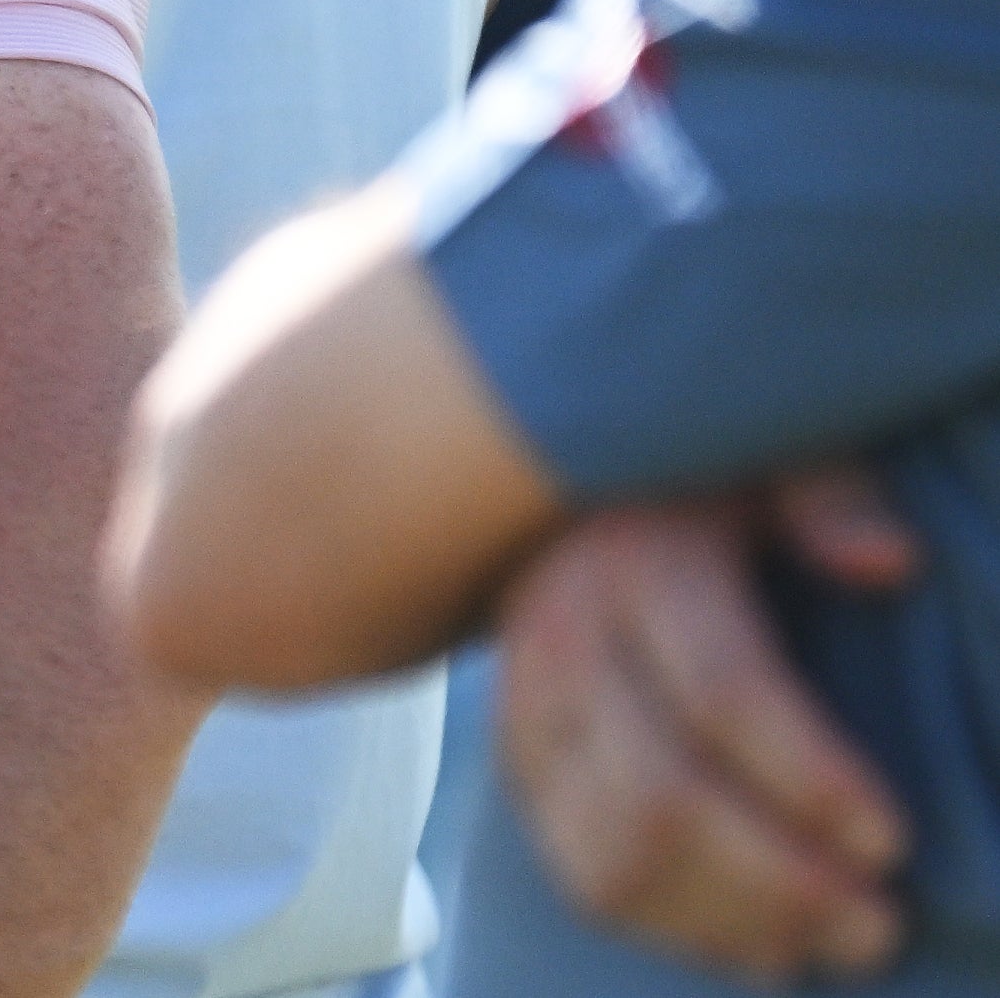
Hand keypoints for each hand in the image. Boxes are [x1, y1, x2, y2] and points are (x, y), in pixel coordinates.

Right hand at [495, 477, 919, 984]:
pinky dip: (669, 930)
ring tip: (826, 947)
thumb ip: (828, 495)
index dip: (809, 777)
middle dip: (779, 880)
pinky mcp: (516, 767)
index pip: (722, 690)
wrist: (535, 498)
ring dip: (728, 922)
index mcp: (636, 560)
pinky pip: (580, 875)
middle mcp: (563, 639)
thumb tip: (889, 560)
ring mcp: (524, 711)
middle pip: (662, 796)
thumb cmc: (695, 489)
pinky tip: (753, 946)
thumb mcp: (763, 461)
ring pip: (611, 855)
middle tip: (879, 924)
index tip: (893, 839)